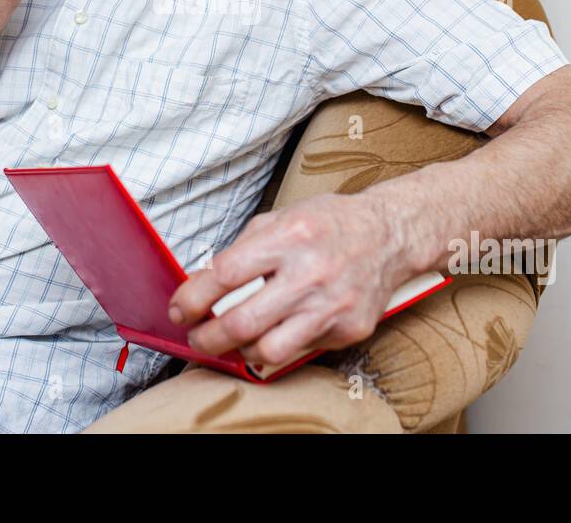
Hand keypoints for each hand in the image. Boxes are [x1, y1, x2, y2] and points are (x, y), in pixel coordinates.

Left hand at [168, 193, 412, 368]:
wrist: (389, 235)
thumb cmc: (329, 224)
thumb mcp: (280, 219)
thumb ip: (241, 251)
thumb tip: (200, 285)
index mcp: (290, 236)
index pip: (225, 275)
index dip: (193, 297)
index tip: (181, 308)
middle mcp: (311, 273)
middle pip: (242, 322)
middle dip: (207, 338)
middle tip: (198, 336)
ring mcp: (332, 305)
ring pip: (269, 351)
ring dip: (241, 350)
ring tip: (236, 339)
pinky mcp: (349, 329)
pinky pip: (300, 349)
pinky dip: (281, 342)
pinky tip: (279, 327)